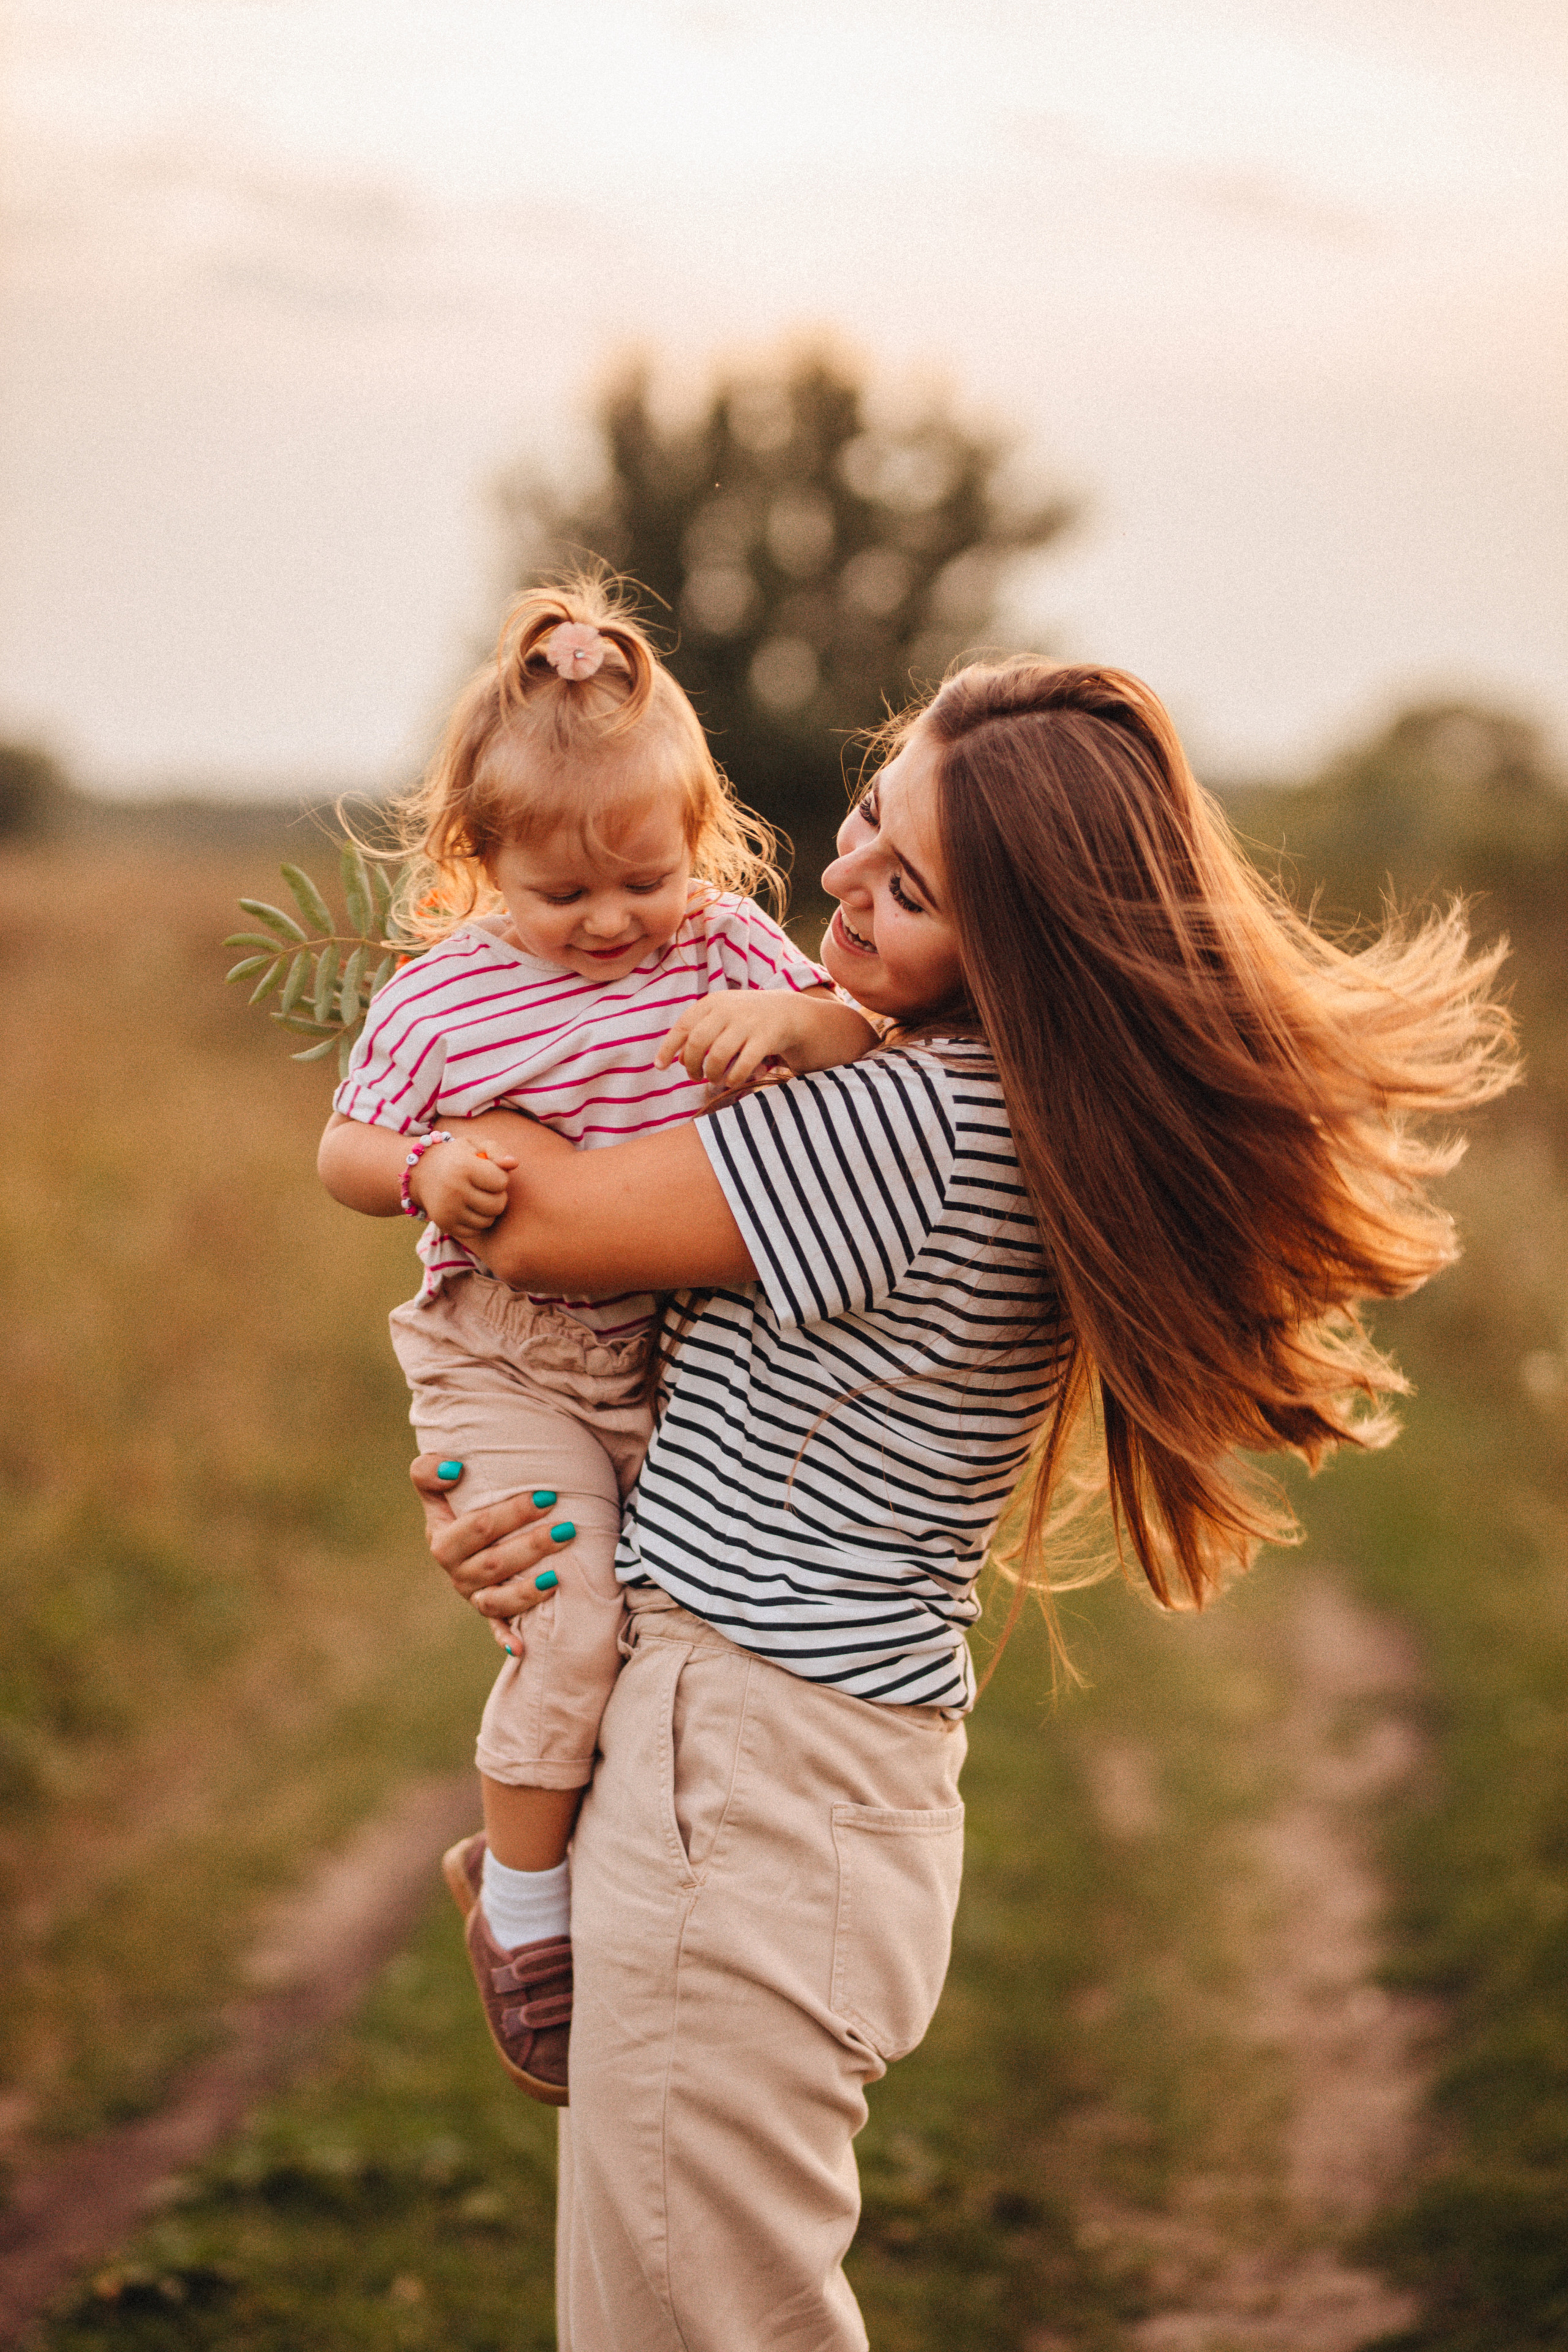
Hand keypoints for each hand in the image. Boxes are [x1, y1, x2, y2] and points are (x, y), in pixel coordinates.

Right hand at [408, 1138, 515, 1242]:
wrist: (422, 1172)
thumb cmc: (457, 1156)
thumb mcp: (474, 1144)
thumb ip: (497, 1150)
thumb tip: (513, 1163)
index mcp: (463, 1167)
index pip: (501, 1181)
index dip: (500, 1176)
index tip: (488, 1171)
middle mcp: (453, 1190)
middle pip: (498, 1205)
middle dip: (498, 1195)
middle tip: (486, 1187)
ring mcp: (448, 1210)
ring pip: (488, 1221)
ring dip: (489, 1210)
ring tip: (478, 1197)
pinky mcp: (445, 1225)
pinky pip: (476, 1231)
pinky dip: (477, 1221)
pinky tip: (469, 1208)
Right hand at [411, 1456, 577, 1643]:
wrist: (464, 1530)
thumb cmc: (458, 1499)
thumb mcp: (434, 1485)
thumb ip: (428, 1472)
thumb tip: (453, 1468)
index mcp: (442, 1539)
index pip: (477, 1527)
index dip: (511, 1513)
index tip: (547, 1497)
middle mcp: (456, 1571)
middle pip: (494, 1563)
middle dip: (532, 1546)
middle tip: (567, 1529)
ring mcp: (472, 1595)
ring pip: (497, 1600)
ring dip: (527, 1591)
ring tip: (558, 1577)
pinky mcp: (489, 1613)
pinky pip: (496, 1628)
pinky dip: (506, 1639)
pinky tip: (522, 1648)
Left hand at [655, 989, 807, 1094]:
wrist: (786, 1011)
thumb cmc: (744, 1018)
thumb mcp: (719, 1017)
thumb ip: (697, 1033)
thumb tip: (678, 1059)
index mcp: (712, 1003)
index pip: (683, 1026)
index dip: (668, 1048)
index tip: (660, 1067)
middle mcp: (728, 1010)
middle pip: (697, 1042)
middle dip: (692, 1065)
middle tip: (694, 1077)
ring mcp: (747, 1023)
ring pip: (718, 1055)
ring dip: (712, 1073)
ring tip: (713, 1079)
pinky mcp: (766, 1038)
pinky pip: (743, 1064)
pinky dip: (734, 1077)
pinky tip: (731, 1081)